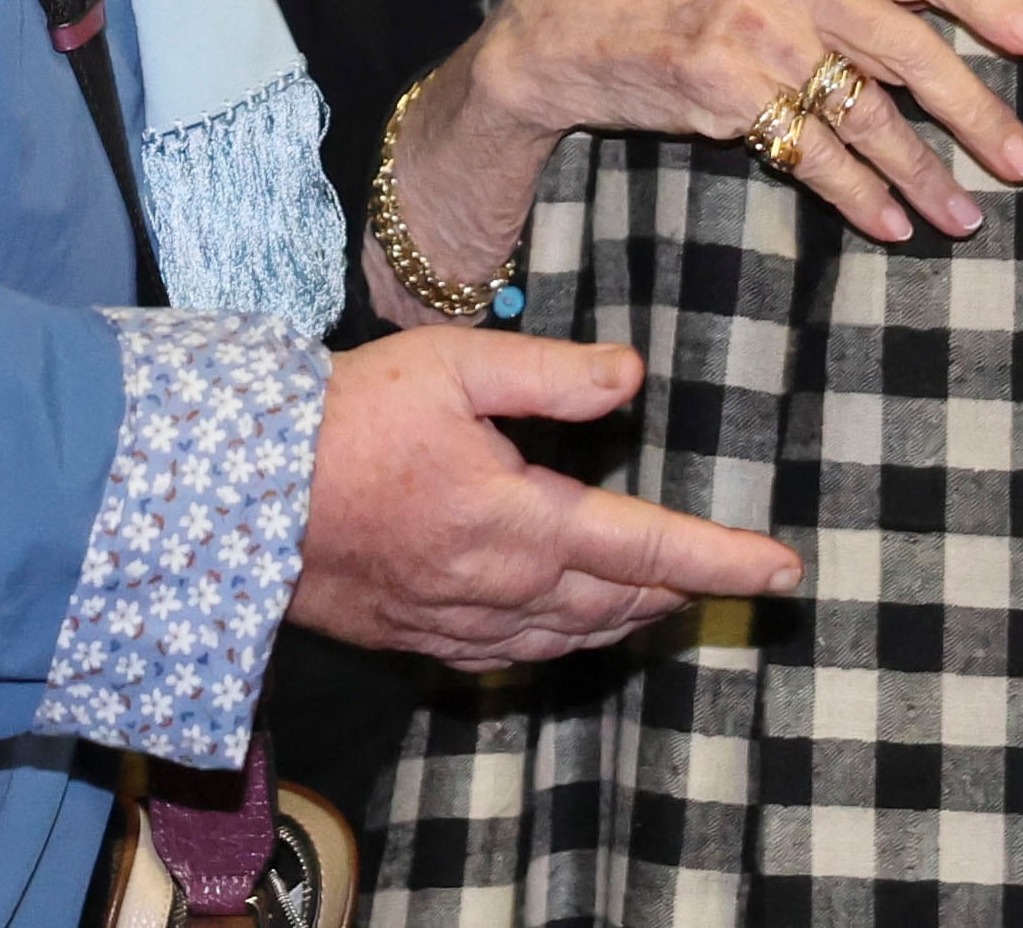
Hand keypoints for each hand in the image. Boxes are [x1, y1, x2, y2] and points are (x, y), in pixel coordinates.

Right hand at [284, 329, 799, 666]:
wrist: (238, 494)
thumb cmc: (344, 418)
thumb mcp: (452, 367)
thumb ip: (551, 374)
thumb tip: (632, 378)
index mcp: (522, 524)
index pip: (648, 549)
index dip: (723, 561)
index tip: (784, 571)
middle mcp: (503, 591)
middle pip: (621, 603)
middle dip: (685, 590)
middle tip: (734, 577)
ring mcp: (461, 625)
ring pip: (575, 638)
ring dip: (631, 619)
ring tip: (667, 598)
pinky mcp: (421, 638)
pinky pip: (519, 656)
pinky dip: (566, 642)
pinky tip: (568, 627)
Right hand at [377, 0, 1022, 318]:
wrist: (569, 23)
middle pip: (909, 50)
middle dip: (975, 114)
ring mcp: (755, 31)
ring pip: (868, 115)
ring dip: (925, 174)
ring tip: (965, 216)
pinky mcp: (726, 91)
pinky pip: (814, 154)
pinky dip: (861, 196)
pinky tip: (891, 223)